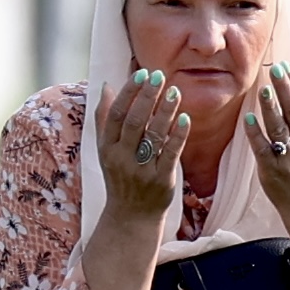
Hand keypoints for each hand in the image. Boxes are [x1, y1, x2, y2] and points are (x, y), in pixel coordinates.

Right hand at [95, 69, 189, 222]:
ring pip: (153, 136)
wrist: (131, 216)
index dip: (129, 92)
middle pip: (135, 122)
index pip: (116, 114)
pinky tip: (185, 118)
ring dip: (165, 111)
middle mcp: (121, 158)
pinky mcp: (161, 180)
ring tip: (175, 91)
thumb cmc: (119, 176)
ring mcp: (141, 170)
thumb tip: (106, 86)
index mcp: (107, 148)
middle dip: (147, 97)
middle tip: (160, 76)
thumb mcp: (105, 149)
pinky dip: (178, 135)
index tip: (142, 73)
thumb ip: (104, 118)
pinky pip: (171, 154)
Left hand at [244, 61, 289, 249]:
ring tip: (263, 89)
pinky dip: (255, 133)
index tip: (288, 67)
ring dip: (271, 107)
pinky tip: (248, 118)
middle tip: (276, 70)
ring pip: (280, 128)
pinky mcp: (272, 169)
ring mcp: (289, 157)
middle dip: (286, 90)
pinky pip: (263, 148)